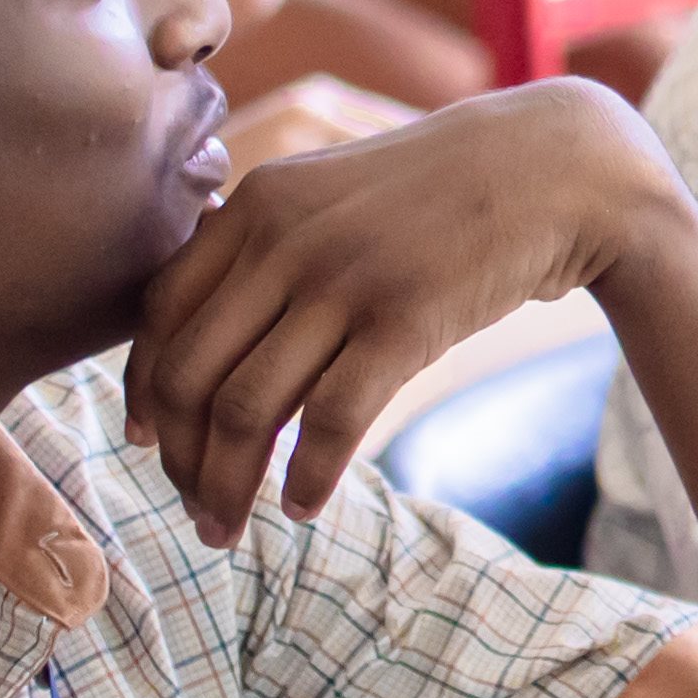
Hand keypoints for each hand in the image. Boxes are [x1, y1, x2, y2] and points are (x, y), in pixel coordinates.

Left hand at [124, 82, 687, 544]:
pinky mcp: (406, 320)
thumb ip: (263, 247)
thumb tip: (199, 339)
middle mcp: (284, 239)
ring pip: (246, 409)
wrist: (553, 170)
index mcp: (255, 204)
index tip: (151, 441)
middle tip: (191, 506)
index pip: (158, 313)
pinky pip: (330, 423)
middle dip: (179, 458)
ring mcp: (344, 278)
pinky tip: (303, 507)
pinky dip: (307, 479)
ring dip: (226, 485)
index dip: (144, 390)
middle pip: (189, 373)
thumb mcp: (331, 194)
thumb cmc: (437, 194)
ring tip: (229, 527)